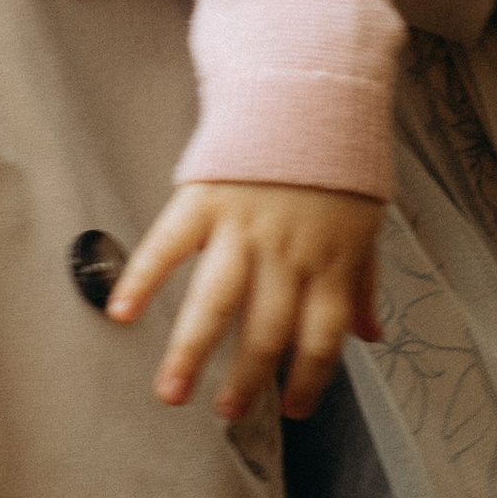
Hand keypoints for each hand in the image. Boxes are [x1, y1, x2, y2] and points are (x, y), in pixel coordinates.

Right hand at [107, 181, 383, 424]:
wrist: (310, 84)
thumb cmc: (338, 159)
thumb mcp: (366, 221)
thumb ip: (364, 283)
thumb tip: (374, 335)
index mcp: (332, 259)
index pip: (323, 337)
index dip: (309, 378)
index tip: (292, 410)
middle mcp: (288, 250)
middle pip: (265, 330)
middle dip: (246, 379)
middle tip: (225, 412)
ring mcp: (244, 225)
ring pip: (216, 302)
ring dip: (191, 352)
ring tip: (171, 392)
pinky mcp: (206, 197)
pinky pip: (169, 244)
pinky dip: (143, 279)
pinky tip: (123, 312)